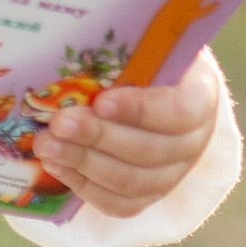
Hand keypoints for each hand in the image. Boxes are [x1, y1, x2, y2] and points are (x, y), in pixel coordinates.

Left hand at [29, 60, 222, 217]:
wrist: (150, 88)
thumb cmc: (143, 60)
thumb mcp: (142, 46)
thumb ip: (123, 52)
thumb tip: (75, 43)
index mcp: (199, 97)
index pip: (180, 111)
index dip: (141, 111)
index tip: (101, 102)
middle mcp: (193, 141)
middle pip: (149, 151)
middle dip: (98, 137)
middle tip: (58, 123)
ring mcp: (173, 174)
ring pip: (131, 182)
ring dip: (83, 164)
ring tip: (46, 145)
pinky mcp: (148, 196)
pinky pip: (117, 203)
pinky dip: (83, 186)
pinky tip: (55, 166)